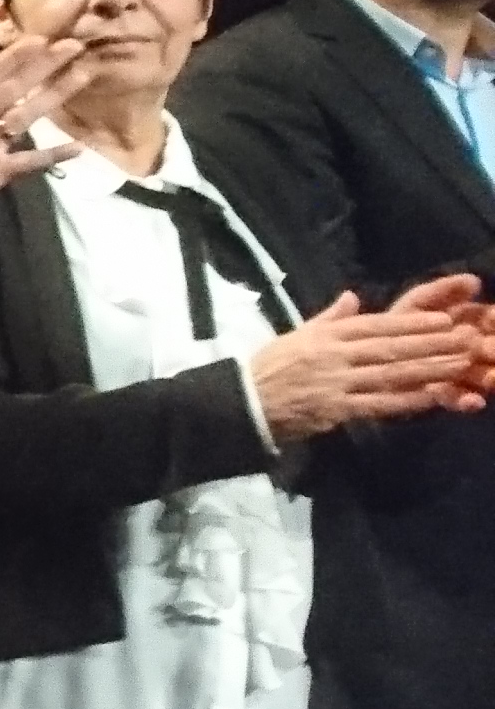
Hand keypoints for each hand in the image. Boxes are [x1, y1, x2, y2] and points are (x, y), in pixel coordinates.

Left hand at [0, 35, 91, 247]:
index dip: (15, 53)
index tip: (38, 34)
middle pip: (20, 86)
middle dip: (46, 65)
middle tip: (75, 43)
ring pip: (29, 114)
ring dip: (55, 95)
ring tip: (83, 74)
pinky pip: (28, 163)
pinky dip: (51, 156)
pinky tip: (78, 148)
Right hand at [249, 278, 494, 440]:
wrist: (242, 402)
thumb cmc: (268, 367)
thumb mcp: (296, 335)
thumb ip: (328, 318)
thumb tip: (351, 298)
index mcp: (326, 336)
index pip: (376, 326)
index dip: (412, 324)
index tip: (443, 320)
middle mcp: (335, 356)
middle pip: (391, 348)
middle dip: (432, 343)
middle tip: (466, 337)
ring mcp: (338, 383)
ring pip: (392, 374)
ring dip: (429, 368)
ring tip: (460, 362)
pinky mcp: (336, 410)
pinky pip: (379, 404)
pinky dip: (408, 399)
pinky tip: (434, 394)